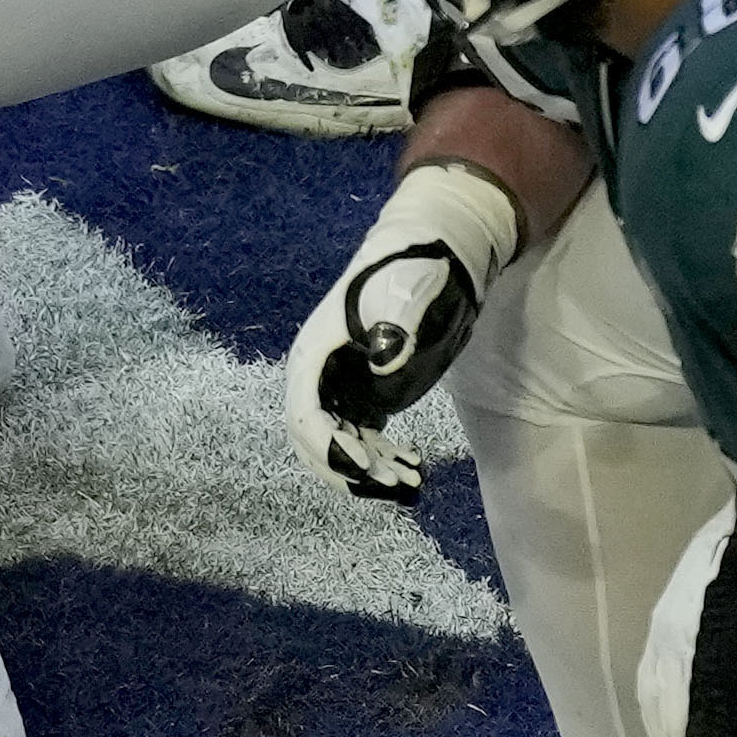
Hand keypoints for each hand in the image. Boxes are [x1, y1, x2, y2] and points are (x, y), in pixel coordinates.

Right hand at [289, 157, 515, 501]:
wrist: (432, 252)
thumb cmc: (414, 269)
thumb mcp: (406, 291)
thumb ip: (395, 325)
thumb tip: (383, 357)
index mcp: (315, 353)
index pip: (304, 415)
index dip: (328, 449)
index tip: (363, 467)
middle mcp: (319, 375)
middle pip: (313, 440)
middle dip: (348, 470)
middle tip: (393, 483)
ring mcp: (340, 387)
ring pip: (338, 446)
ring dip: (368, 471)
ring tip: (411, 483)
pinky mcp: (365, 395)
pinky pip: (360, 440)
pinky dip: (380, 461)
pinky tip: (414, 468)